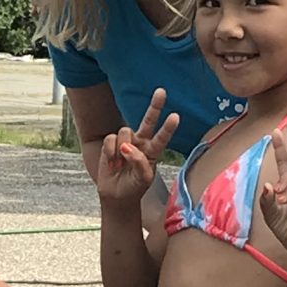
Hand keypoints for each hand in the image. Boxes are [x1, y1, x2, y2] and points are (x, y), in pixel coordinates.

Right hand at [89, 89, 179, 208]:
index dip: (168, 127)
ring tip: (120, 164)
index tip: (175, 116)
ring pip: (125, 132)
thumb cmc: (134, 187)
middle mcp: (141, 142)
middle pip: (148, 120)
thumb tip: (126, 147)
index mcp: (153, 150)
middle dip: (155, 106)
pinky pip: (111, 139)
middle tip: (161, 91)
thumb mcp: (142, 179)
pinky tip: (112, 163)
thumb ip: (139, 162)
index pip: (162, 137)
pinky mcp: (111, 143)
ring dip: (121, 149)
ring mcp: (126, 141)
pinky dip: (110, 152)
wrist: (116, 195)